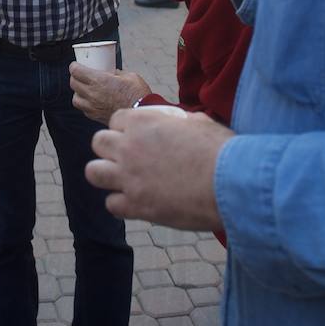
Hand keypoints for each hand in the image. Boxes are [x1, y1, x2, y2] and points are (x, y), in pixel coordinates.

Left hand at [69, 63, 151, 124]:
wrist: (142, 113)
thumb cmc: (138, 94)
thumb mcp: (130, 76)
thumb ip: (117, 73)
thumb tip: (112, 72)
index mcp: (99, 81)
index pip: (76, 71)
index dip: (74, 66)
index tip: (76, 65)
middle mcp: (92, 94)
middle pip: (73, 83)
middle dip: (75, 77)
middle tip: (80, 74)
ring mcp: (93, 107)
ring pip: (75, 98)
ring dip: (77, 92)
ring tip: (84, 89)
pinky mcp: (96, 117)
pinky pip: (83, 109)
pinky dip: (84, 104)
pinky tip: (91, 101)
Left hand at [85, 108, 231, 230]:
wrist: (230, 184)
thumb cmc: (221, 151)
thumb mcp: (200, 123)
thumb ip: (180, 122)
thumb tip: (180, 124)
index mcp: (143, 122)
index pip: (115, 120)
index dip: (125, 129)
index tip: (137, 138)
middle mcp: (129, 147)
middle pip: (98, 143)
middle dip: (110, 149)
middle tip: (127, 158)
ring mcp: (129, 177)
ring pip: (93, 172)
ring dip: (107, 175)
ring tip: (124, 181)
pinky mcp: (135, 205)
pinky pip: (111, 204)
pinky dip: (122, 204)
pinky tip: (139, 203)